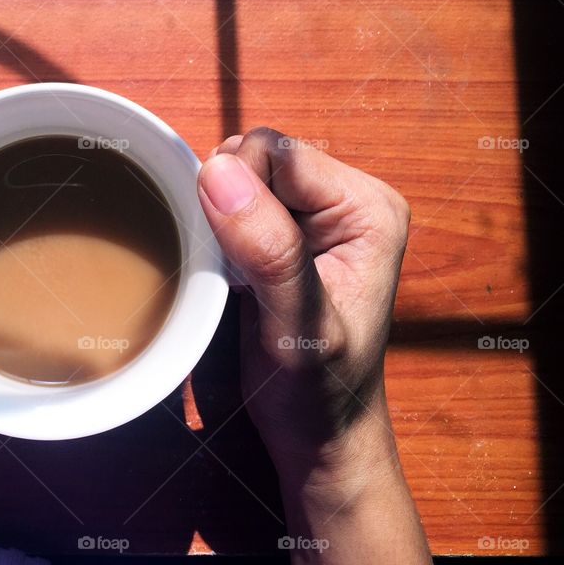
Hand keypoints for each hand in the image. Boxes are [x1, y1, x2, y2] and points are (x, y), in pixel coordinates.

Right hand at [197, 128, 429, 563]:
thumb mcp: (298, 327)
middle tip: (234, 267)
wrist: (319, 433)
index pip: (277, 153)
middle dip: (229, 203)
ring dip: (220, 215)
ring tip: (233, 271)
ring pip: (242, 175)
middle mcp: (347, 197)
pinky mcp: (289, 230)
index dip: (236, 190)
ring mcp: (318, 213)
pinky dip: (218, 226)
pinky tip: (229, 268)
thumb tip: (218, 171)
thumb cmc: (318, 391)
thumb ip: (269, 250)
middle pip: (258, 157)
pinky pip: (236, 200)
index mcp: (367, 207)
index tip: (230, 253)